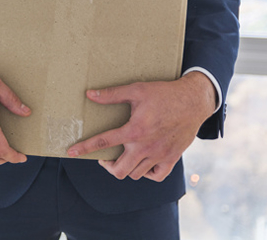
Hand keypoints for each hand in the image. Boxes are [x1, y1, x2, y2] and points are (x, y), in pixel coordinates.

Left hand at [67, 72, 215, 181]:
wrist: (194, 101)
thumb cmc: (164, 94)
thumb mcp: (137, 90)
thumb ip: (112, 95)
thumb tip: (90, 95)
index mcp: (134, 130)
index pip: (104, 142)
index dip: (85, 148)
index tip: (71, 152)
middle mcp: (146, 147)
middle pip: (119, 170)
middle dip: (107, 166)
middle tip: (104, 157)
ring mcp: (159, 155)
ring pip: (136, 174)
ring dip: (126, 168)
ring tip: (123, 156)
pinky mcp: (172, 158)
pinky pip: (156, 176)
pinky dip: (147, 173)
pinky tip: (142, 162)